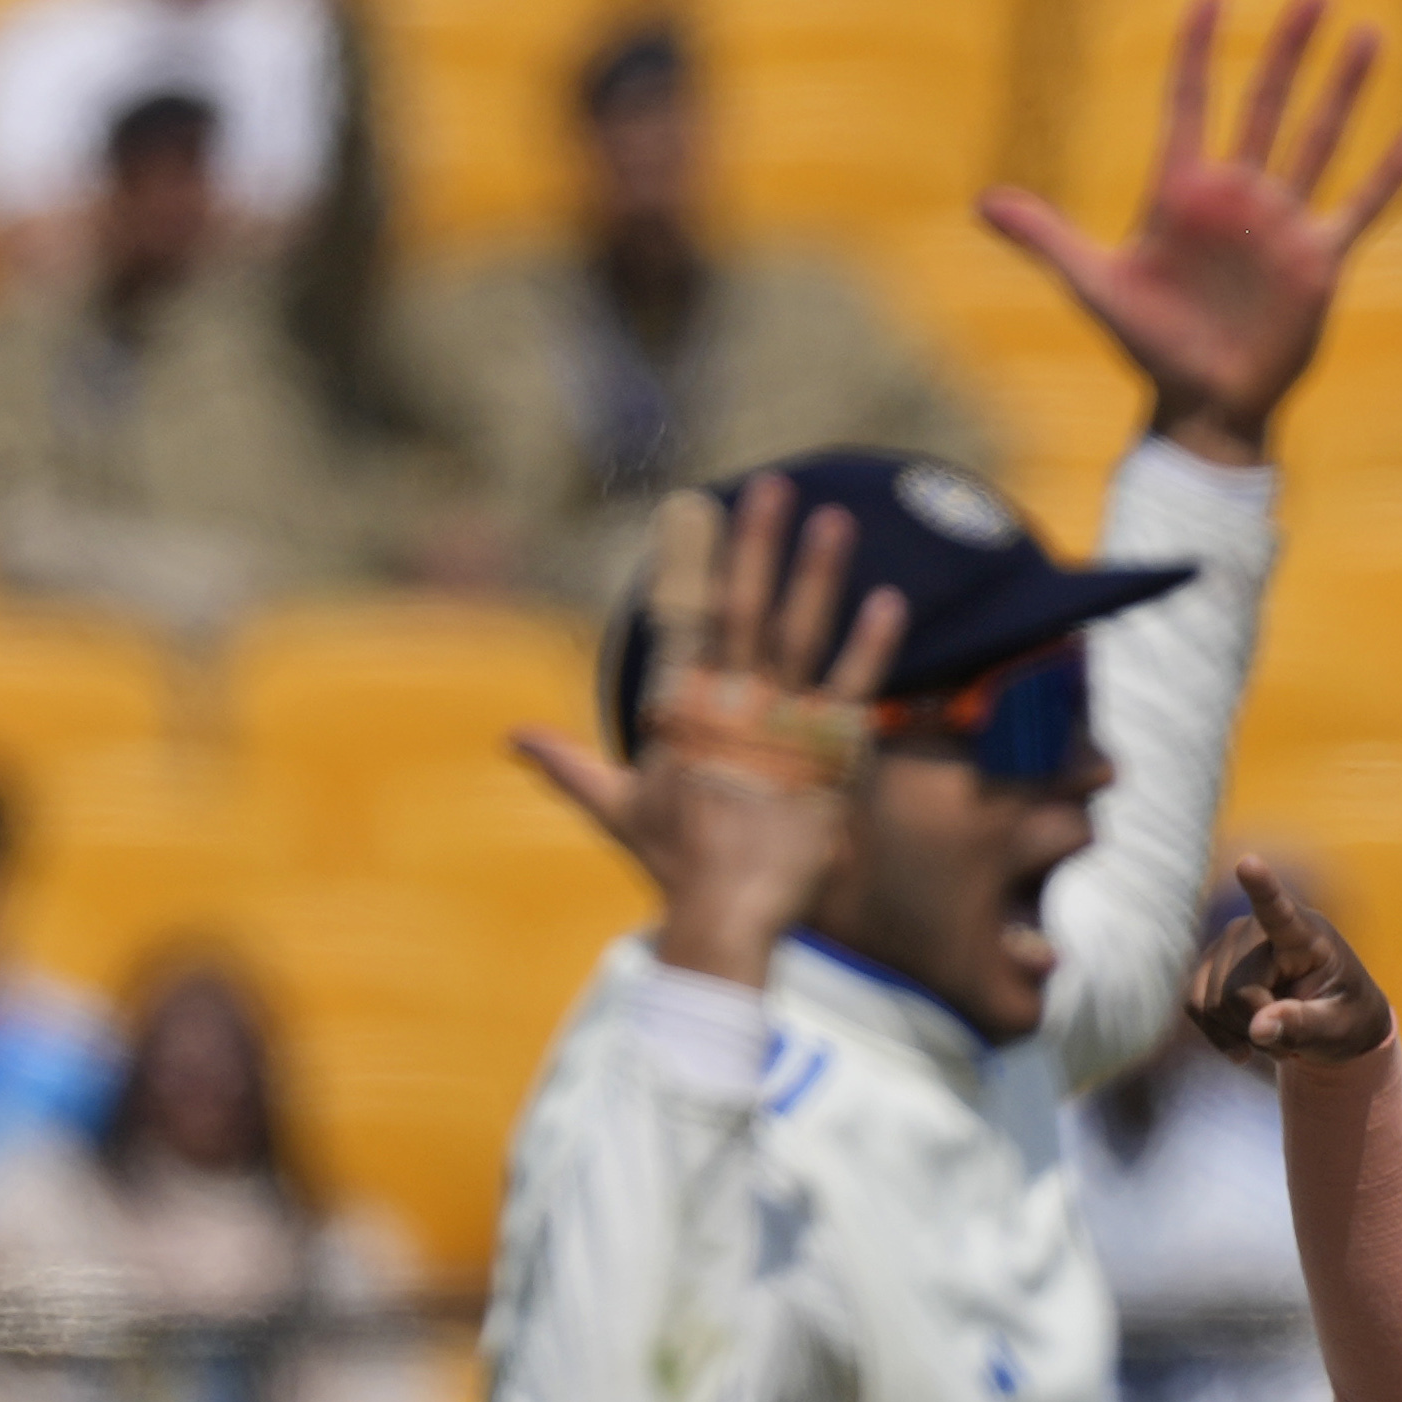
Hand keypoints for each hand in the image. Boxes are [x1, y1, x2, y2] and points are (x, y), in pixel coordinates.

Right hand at [510, 470, 904, 987]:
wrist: (726, 915)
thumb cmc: (673, 865)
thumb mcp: (617, 808)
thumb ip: (569, 763)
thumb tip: (513, 737)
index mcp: (678, 712)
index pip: (680, 621)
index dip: (688, 561)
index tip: (695, 506)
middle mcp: (728, 708)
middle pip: (743, 609)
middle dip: (756, 545)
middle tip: (772, 486)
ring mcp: (780, 728)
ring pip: (801, 636)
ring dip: (816, 575)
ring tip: (833, 521)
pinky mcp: (827, 758)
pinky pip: (852, 690)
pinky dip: (871, 647)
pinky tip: (889, 602)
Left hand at [979, 0, 1401, 463]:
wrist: (1202, 408)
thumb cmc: (1148, 350)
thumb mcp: (1095, 288)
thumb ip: (1046, 239)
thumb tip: (982, 202)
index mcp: (1182, 192)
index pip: (1189, 102)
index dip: (1197, 49)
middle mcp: (1237, 196)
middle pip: (1266, 104)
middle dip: (1289, 49)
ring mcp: (1281, 224)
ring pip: (1318, 140)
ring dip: (1344, 90)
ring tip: (1368, 34)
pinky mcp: (1318, 260)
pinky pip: (1362, 207)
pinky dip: (1391, 174)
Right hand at [1181, 856, 1391, 1074]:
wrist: (1330, 1019)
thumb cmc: (1344, 1016)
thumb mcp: (1339, 1028)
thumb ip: (1304, 1026)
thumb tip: (1258, 1029)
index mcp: (1305, 935)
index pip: (1280, 910)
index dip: (1262, 888)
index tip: (1248, 863)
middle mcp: (1258, 929)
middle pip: (1236, 989)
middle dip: (1258, 1026)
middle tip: (1291, 1041)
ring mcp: (1228, 942)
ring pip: (1211, 1003)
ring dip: (1240, 1033)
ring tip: (1274, 1035)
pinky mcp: (1208, 964)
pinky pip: (1194, 1005)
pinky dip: (1217, 1033)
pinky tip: (1244, 1043)